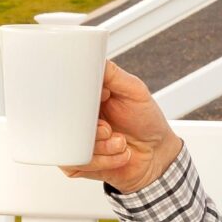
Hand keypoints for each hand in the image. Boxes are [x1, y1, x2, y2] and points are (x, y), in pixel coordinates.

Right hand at [63, 61, 180, 194]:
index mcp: (85, 98)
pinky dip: (103, 161)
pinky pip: (76, 162)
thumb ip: (113, 74)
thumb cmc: (146, 122)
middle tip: (108, 128)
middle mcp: (77, 118)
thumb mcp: (134, 90)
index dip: (78, 100)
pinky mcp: (76, 162)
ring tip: (119, 142)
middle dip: (92, 128)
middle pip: (64, 119)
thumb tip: (92, 58)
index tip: (97, 103)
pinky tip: (118, 155)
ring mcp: (74, 140)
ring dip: (102, 146)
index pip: (64, 92)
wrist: (157, 154)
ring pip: (70, 143)